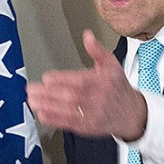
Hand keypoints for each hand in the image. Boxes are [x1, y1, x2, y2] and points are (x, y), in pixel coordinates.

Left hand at [27, 29, 146, 140]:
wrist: (131, 114)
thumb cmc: (118, 88)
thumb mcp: (112, 65)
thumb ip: (98, 51)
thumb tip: (88, 36)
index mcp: (102, 82)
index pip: (79, 81)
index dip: (62, 80)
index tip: (46, 78)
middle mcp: (97, 99)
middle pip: (70, 97)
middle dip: (48, 94)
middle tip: (31, 89)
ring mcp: (92, 115)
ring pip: (67, 111)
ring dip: (47, 106)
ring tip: (32, 100)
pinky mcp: (87, 127)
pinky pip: (68, 124)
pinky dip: (54, 120)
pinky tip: (41, 114)